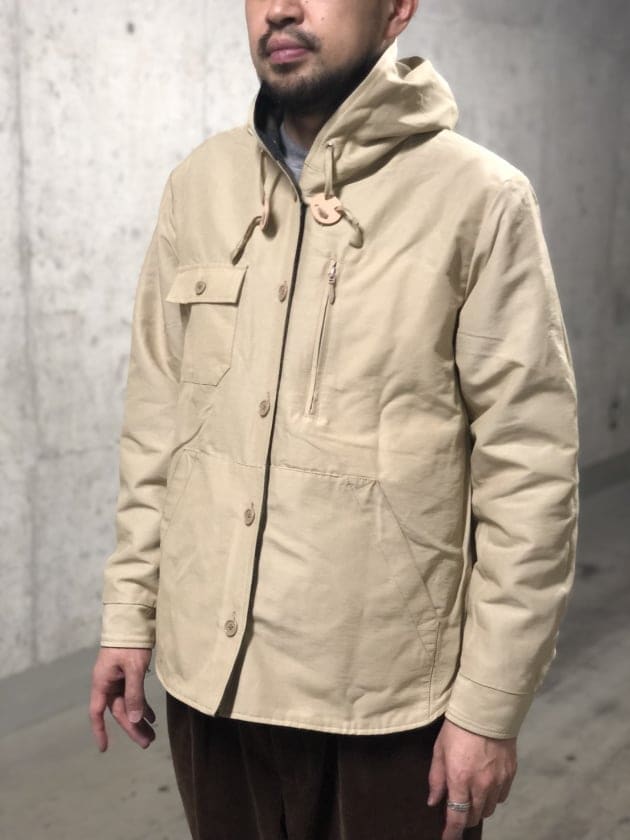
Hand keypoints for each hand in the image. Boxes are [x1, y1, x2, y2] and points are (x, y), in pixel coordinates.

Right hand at [89, 647, 155, 751]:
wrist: (133, 620)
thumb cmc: (130, 643)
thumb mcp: (133, 668)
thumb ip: (134, 693)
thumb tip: (134, 718)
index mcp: (102, 682)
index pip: (97, 712)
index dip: (100, 730)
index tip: (104, 748)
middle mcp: (108, 683)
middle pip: (118, 711)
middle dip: (132, 727)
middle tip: (147, 743)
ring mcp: (118, 679)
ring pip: (128, 705)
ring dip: (139, 719)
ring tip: (152, 735)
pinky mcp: (128, 675)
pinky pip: (134, 696)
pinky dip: (142, 706)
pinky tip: (152, 717)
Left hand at [427, 718, 516, 838]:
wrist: (487, 710)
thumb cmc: (458, 728)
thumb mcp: (439, 751)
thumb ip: (436, 778)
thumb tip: (433, 801)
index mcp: (460, 779)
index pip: (457, 817)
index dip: (452, 832)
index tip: (448, 839)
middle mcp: (481, 785)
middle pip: (474, 816)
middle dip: (465, 818)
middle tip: (458, 810)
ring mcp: (498, 781)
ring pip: (489, 809)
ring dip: (479, 808)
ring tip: (472, 796)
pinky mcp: (510, 774)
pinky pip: (502, 797)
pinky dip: (493, 797)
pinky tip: (486, 786)